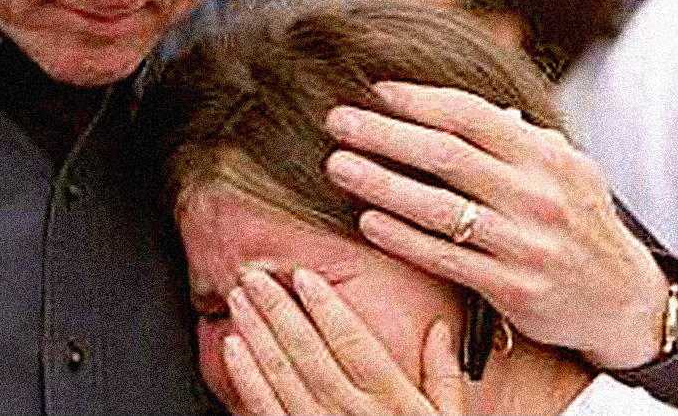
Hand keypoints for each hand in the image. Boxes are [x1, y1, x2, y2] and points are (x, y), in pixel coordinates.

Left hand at [221, 266, 465, 414]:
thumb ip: (444, 377)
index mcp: (392, 400)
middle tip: (253, 276)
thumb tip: (440, 330)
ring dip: (257, 334)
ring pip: (282, 376)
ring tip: (239, 302)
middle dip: (277, 309)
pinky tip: (233, 349)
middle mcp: (353, 412)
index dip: (325, 306)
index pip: (352, 341)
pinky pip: (267, 410)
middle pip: (308, 352)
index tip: (303, 276)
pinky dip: (247, 378)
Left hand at [324, 82, 669, 369]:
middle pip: (444, 155)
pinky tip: (367, 221)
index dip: (418, 99)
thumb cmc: (577, 217)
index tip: (375, 90)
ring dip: (380, 184)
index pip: (470, 115)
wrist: (623, 299)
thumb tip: (449, 104)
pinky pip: (444, 258)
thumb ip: (514, 135)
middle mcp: (536, 196)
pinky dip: (401, 238)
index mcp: (545, 156)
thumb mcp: (564, 165)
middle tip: (338, 120)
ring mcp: (524, 244)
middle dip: (383, 134)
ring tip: (338, 166)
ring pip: (437, 208)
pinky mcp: (512, 288)